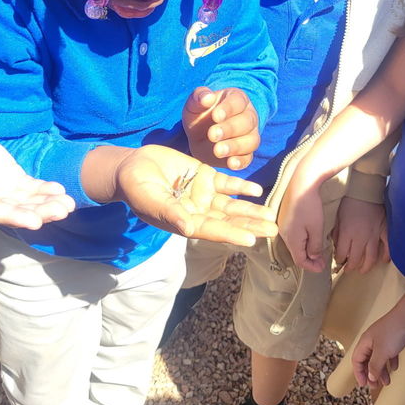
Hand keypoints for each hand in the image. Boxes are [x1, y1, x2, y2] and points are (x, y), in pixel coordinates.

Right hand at [0, 126, 74, 228]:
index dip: (16, 217)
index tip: (36, 222)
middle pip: (17, 211)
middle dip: (40, 212)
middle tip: (62, 211)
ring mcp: (2, 192)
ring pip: (27, 202)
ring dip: (47, 204)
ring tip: (68, 204)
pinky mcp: (12, 181)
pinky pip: (30, 189)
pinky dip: (45, 190)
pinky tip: (60, 190)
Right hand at [114, 144, 274, 245]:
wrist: (131, 165)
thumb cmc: (136, 187)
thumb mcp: (151, 201)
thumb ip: (171, 213)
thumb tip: (188, 228)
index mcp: (185, 222)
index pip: (211, 230)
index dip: (231, 234)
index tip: (251, 239)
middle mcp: (198, 211)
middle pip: (227, 220)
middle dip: (250, 225)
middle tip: (273, 231)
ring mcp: (203, 194)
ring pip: (231, 204)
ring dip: (251, 209)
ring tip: (270, 215)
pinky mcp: (205, 176)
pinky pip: (226, 183)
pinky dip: (241, 186)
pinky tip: (256, 190)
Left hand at [182, 87, 259, 169]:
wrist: (199, 137)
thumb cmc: (200, 115)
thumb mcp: (195, 104)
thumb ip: (199, 97)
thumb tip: (207, 97)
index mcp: (237, 100)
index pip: (238, 101)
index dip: (228, 108)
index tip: (215, 116)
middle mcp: (248, 117)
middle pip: (246, 122)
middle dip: (230, 129)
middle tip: (212, 134)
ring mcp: (249, 136)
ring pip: (251, 141)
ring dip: (235, 146)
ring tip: (218, 150)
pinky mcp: (246, 154)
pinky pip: (248, 158)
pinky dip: (241, 161)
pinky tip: (230, 163)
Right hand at [276, 167, 326, 272]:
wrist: (301, 183)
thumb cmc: (310, 206)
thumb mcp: (316, 229)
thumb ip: (315, 246)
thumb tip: (313, 258)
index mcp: (290, 239)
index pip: (299, 260)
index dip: (311, 267)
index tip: (322, 268)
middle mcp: (282, 233)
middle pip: (295, 252)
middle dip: (309, 259)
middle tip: (322, 261)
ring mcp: (282, 224)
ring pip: (294, 244)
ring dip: (306, 249)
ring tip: (318, 250)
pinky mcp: (284, 217)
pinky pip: (292, 235)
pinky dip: (302, 240)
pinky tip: (310, 237)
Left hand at [332, 195, 389, 273]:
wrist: (365, 191)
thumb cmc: (349, 202)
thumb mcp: (337, 217)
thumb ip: (336, 233)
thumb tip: (335, 245)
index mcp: (346, 233)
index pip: (341, 254)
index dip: (339, 260)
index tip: (338, 261)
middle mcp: (360, 238)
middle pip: (356, 259)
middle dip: (351, 267)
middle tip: (348, 269)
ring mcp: (374, 235)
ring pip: (371, 258)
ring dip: (366, 267)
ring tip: (362, 270)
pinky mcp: (384, 231)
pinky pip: (387, 247)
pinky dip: (386, 256)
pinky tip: (382, 261)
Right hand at [352, 308, 404, 387]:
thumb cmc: (392, 333)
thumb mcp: (381, 353)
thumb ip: (375, 366)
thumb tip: (370, 378)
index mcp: (365, 343)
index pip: (356, 360)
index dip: (359, 373)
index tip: (364, 385)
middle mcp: (372, 341)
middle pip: (367, 360)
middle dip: (370, 374)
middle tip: (375, 386)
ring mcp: (383, 340)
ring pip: (378, 358)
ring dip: (381, 371)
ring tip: (387, 382)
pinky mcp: (393, 340)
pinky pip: (389, 354)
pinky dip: (390, 362)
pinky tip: (394, 368)